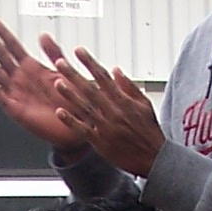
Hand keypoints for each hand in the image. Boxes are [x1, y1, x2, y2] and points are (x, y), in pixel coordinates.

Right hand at [0, 18, 85, 151]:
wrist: (78, 126)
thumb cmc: (73, 101)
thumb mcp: (65, 72)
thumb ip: (54, 54)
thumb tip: (43, 35)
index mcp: (33, 68)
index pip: (14, 47)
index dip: (3, 34)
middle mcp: (22, 79)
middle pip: (3, 57)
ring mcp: (17, 93)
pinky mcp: (15, 109)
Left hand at [50, 49, 164, 176]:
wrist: (153, 158)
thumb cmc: (150, 131)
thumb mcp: (145, 104)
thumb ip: (129, 86)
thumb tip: (116, 70)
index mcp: (123, 101)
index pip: (103, 77)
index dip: (89, 63)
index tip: (78, 52)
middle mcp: (113, 112)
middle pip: (90, 89)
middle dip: (74, 75)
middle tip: (60, 63)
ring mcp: (105, 127)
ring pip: (84, 107)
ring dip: (70, 94)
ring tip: (57, 82)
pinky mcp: (100, 142)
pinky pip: (83, 129)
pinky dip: (71, 121)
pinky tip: (60, 112)